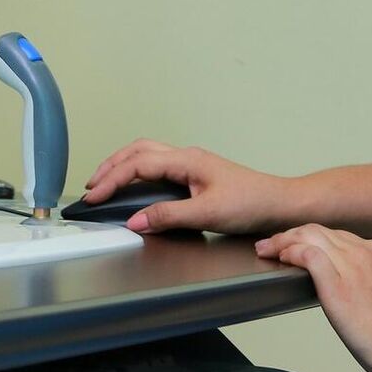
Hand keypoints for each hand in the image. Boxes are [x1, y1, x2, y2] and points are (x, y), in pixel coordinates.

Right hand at [82, 139, 292, 234]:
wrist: (279, 203)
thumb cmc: (251, 204)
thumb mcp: (207, 213)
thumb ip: (168, 215)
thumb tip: (135, 220)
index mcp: (186, 160)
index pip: (138, 164)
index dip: (112, 180)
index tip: (94, 196)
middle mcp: (187, 157)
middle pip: (138, 151)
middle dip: (111, 166)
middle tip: (91, 186)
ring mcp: (192, 164)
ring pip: (148, 155)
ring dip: (123, 166)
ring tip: (105, 182)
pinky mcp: (196, 174)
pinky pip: (159, 165)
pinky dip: (138, 172)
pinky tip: (135, 186)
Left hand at [256, 224, 371, 371]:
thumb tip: (358, 288)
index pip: (336, 235)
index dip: (311, 238)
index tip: (297, 245)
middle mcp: (365, 253)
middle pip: (318, 231)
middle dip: (290, 234)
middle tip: (272, 244)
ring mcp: (351, 266)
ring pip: (309, 237)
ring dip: (284, 240)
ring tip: (267, 249)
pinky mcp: (338, 286)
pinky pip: (308, 255)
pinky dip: (290, 251)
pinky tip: (281, 258)